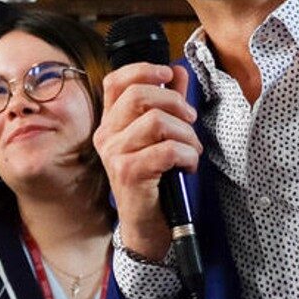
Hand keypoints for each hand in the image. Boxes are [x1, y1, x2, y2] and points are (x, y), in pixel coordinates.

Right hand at [93, 62, 199, 262]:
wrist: (147, 227)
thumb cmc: (154, 181)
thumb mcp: (160, 137)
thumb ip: (167, 103)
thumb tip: (177, 72)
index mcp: (111, 123)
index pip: (116, 82)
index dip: (143, 70)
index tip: (167, 74)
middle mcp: (106, 136)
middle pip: (139, 95)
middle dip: (175, 103)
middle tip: (190, 120)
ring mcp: (114, 155)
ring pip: (157, 121)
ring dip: (186, 134)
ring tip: (192, 150)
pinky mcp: (128, 173)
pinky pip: (167, 150)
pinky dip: (188, 155)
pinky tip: (189, 166)